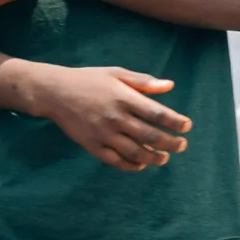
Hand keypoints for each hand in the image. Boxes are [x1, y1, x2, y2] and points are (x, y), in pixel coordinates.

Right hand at [34, 65, 190, 170]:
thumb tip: (170, 86)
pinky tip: (141, 164)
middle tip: (182, 145)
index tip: (187, 126)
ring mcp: (103, 134)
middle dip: (171, 143)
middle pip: (150, 136)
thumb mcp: (116, 74)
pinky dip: (131, 165)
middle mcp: (115, 118)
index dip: (175, 122)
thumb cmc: (88, 80)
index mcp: (124, 98)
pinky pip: (115, 161)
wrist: (53, 92)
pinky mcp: (92, 145)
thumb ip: (144, 82)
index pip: (157, 114)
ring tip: (165, 158)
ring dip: (154, 158)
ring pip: (135, 152)